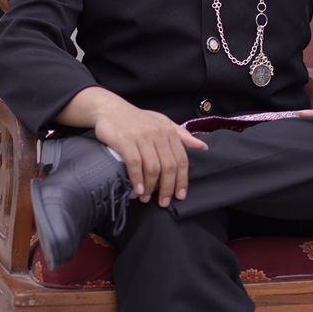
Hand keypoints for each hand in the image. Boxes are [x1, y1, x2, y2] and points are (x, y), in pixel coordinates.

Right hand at [91, 103, 206, 205]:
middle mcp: (158, 134)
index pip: (181, 159)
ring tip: (147, 198)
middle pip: (169, 167)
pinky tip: (138, 190)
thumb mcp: (162, 122)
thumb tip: (203, 146)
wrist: (109, 109)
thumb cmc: (137, 119)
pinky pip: (135, 164)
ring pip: (153, 168)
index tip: (180, 195)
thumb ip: (181, 135)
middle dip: (168, 188)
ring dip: (151, 187)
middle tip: (164, 202)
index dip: (182, 180)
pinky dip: (138, 179)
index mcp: (169, 131)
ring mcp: (141, 137)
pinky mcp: (125, 141)